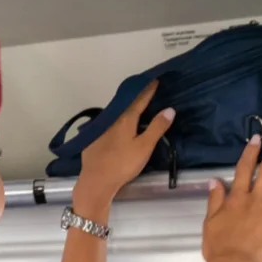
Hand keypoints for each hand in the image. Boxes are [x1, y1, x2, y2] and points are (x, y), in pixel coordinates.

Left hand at [74, 80, 174, 205]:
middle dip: (135, 98)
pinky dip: (113, 122)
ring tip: (131, 107)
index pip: (139, 100)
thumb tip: (169, 109)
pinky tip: (115, 126)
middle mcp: (111, 120)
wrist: (96, 181)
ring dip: (124, 109)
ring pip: (114, 115)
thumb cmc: (123, 164)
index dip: (148, 90)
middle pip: (125, 105)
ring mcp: (99, 130)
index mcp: (125, 119)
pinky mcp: (92, 140)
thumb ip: (157, 128)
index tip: (154, 80)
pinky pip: (105, 126)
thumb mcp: (144, 147)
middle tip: (144, 91)